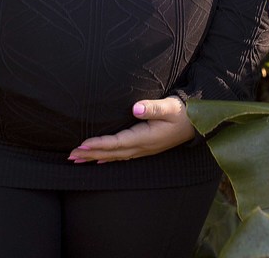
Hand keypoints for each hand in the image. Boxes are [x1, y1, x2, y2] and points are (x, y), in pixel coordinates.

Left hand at [67, 97, 195, 163]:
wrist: (197, 123)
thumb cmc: (182, 112)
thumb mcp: (169, 106)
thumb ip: (152, 107)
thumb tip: (136, 108)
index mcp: (146, 138)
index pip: (117, 143)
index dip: (99, 144)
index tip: (82, 144)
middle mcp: (142, 147)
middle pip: (111, 153)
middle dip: (91, 154)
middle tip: (71, 156)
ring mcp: (143, 150)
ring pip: (115, 156)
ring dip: (95, 158)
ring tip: (78, 160)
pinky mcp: (144, 148)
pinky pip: (122, 156)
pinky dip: (108, 158)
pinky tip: (99, 161)